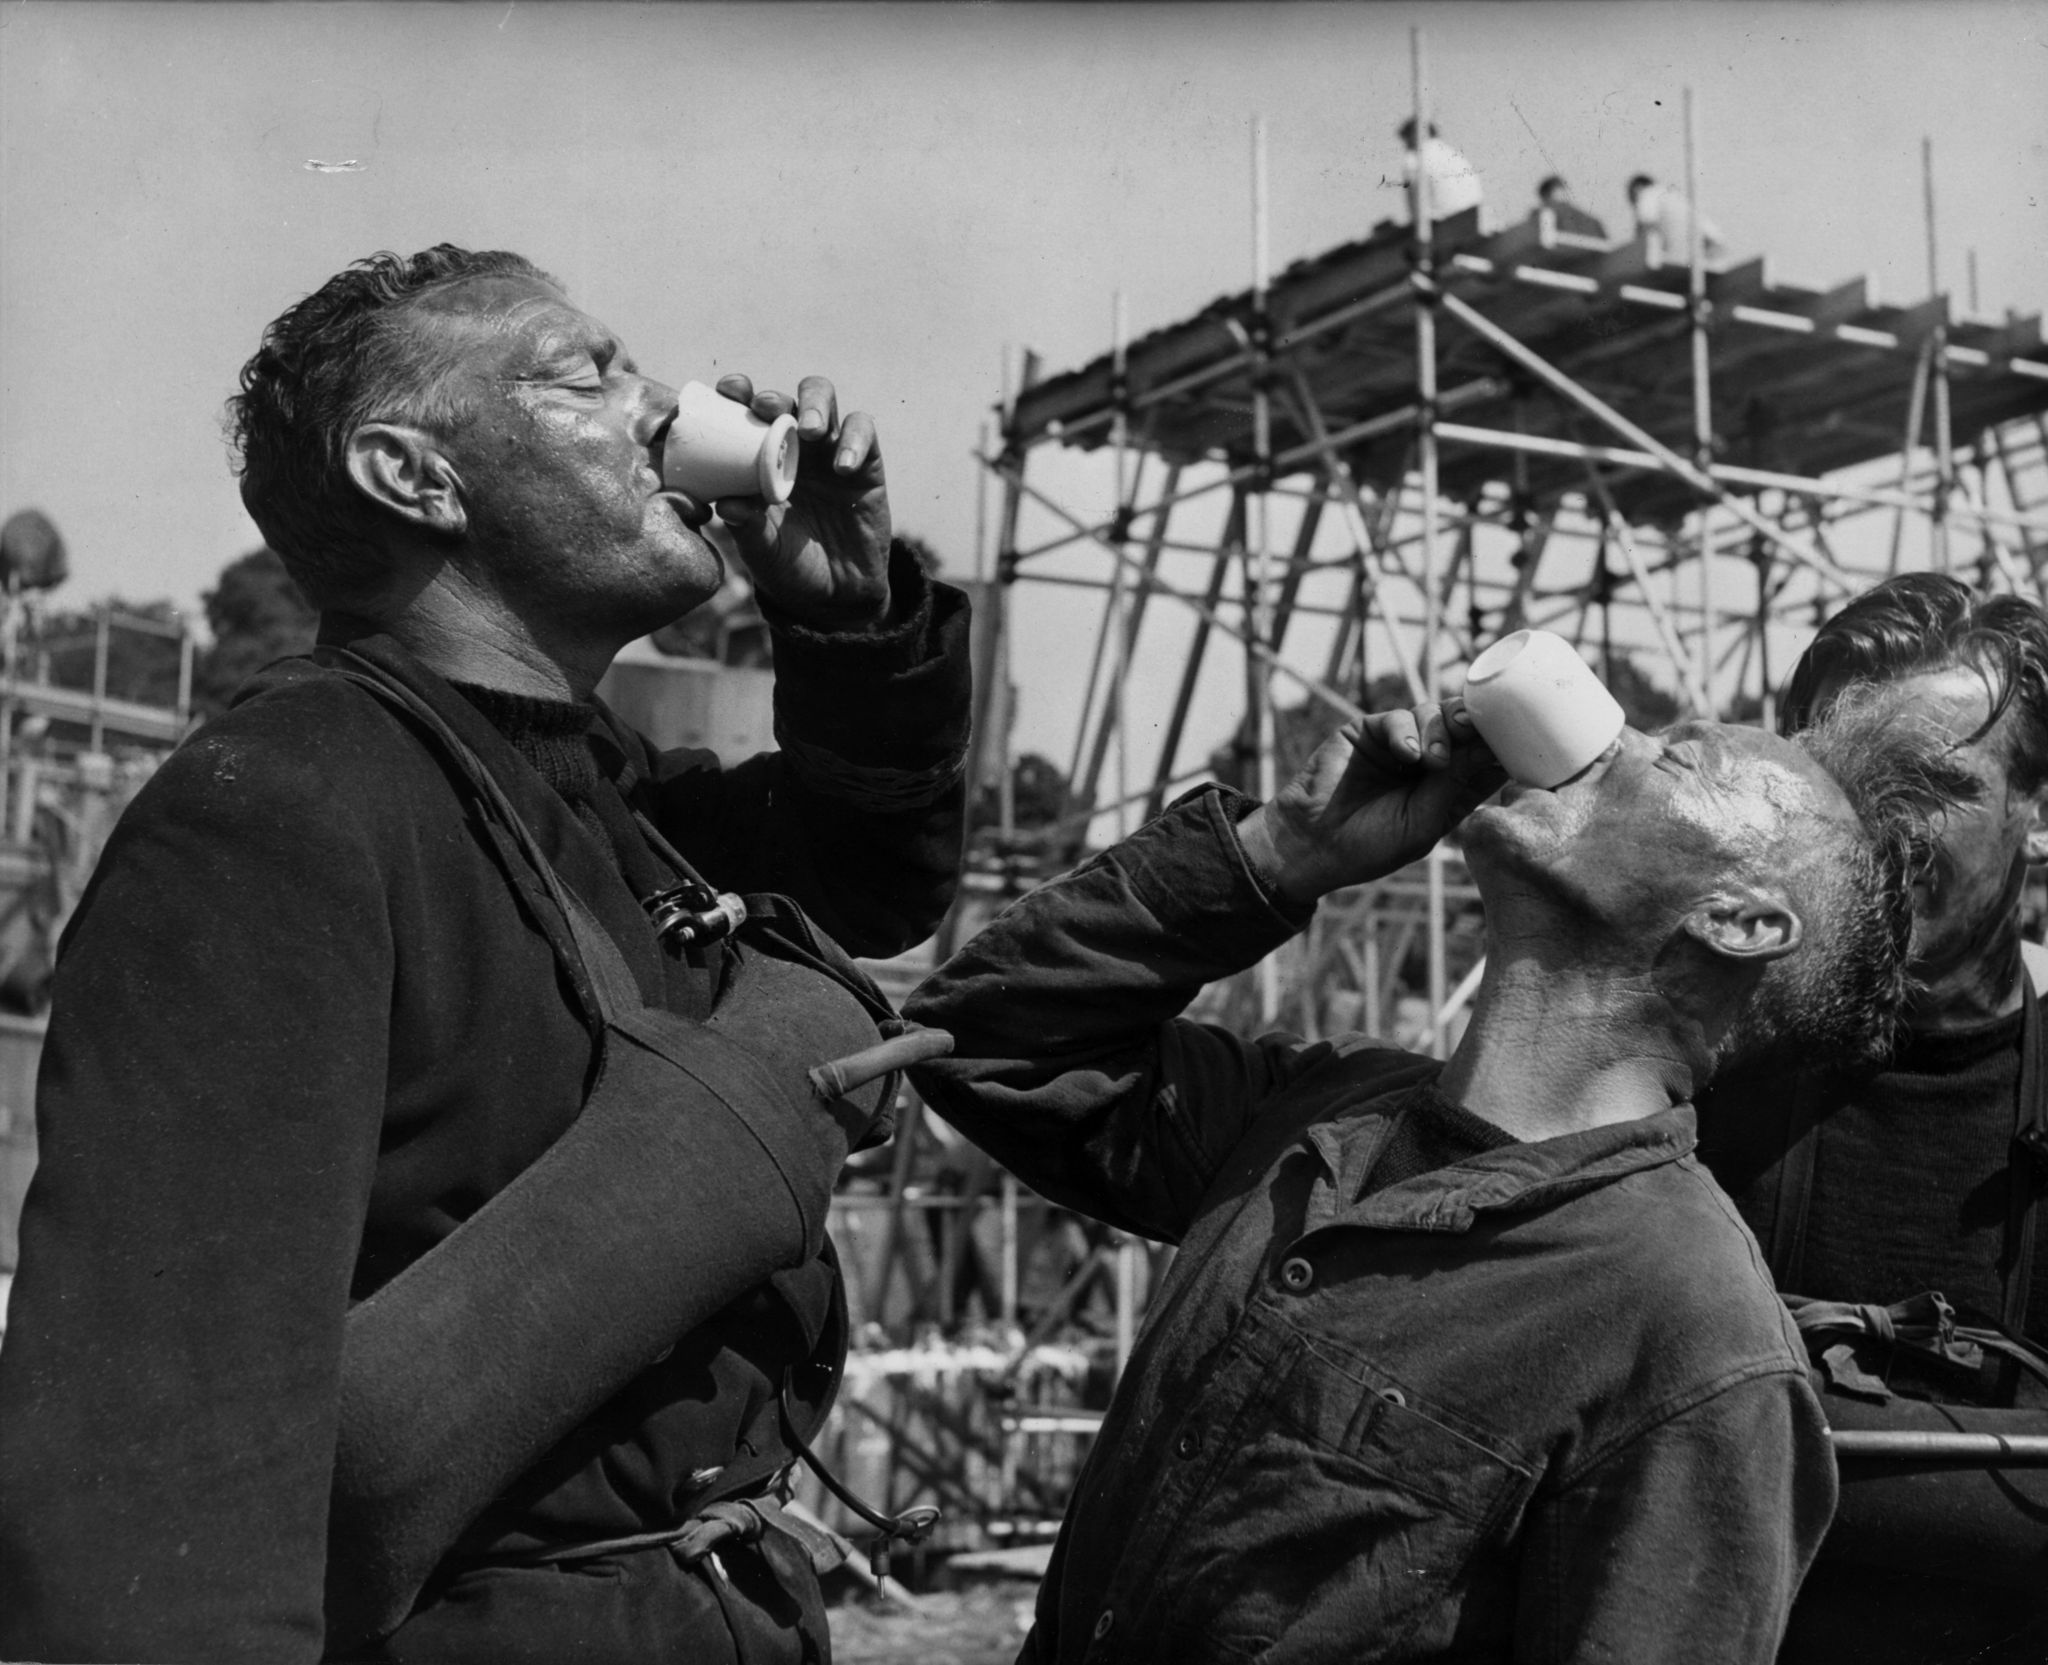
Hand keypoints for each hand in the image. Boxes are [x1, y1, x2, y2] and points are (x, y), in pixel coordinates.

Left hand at [705, 374, 892, 630]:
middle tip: (768, 408)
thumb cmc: (789, 566)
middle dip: (779, 397)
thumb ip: (746, 525)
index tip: (729, 391)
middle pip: (790, 398)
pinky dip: (854, 442)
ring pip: (828, 403)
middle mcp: (795, 448)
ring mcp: (830, 453)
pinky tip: (842, 468)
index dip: (739, 392)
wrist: (835, 597)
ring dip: (816, 406)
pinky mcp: (866, 466)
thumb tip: (727, 504)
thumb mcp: (761, 549)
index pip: (748, 412)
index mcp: (760, 457)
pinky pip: (863, 434)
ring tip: (810, 431)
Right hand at [1236, 699, 1504, 904]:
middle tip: (1475, 731)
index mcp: (1452, 787)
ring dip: (1440, 730)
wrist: (1313, 844)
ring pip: (1434, 714)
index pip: (1487, 756)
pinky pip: (1397, 717)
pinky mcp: (1370, 731)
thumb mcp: (1422, 825)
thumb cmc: (1370, 846)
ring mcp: (1400, 742)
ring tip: (1434, 759)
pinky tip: (1406, 753)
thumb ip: (1452, 787)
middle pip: (1465, 726)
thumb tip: (1488, 750)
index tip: (1519, 737)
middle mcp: (1430, 759)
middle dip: (1475, 723)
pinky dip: (1405, 731)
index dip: (1503, 742)